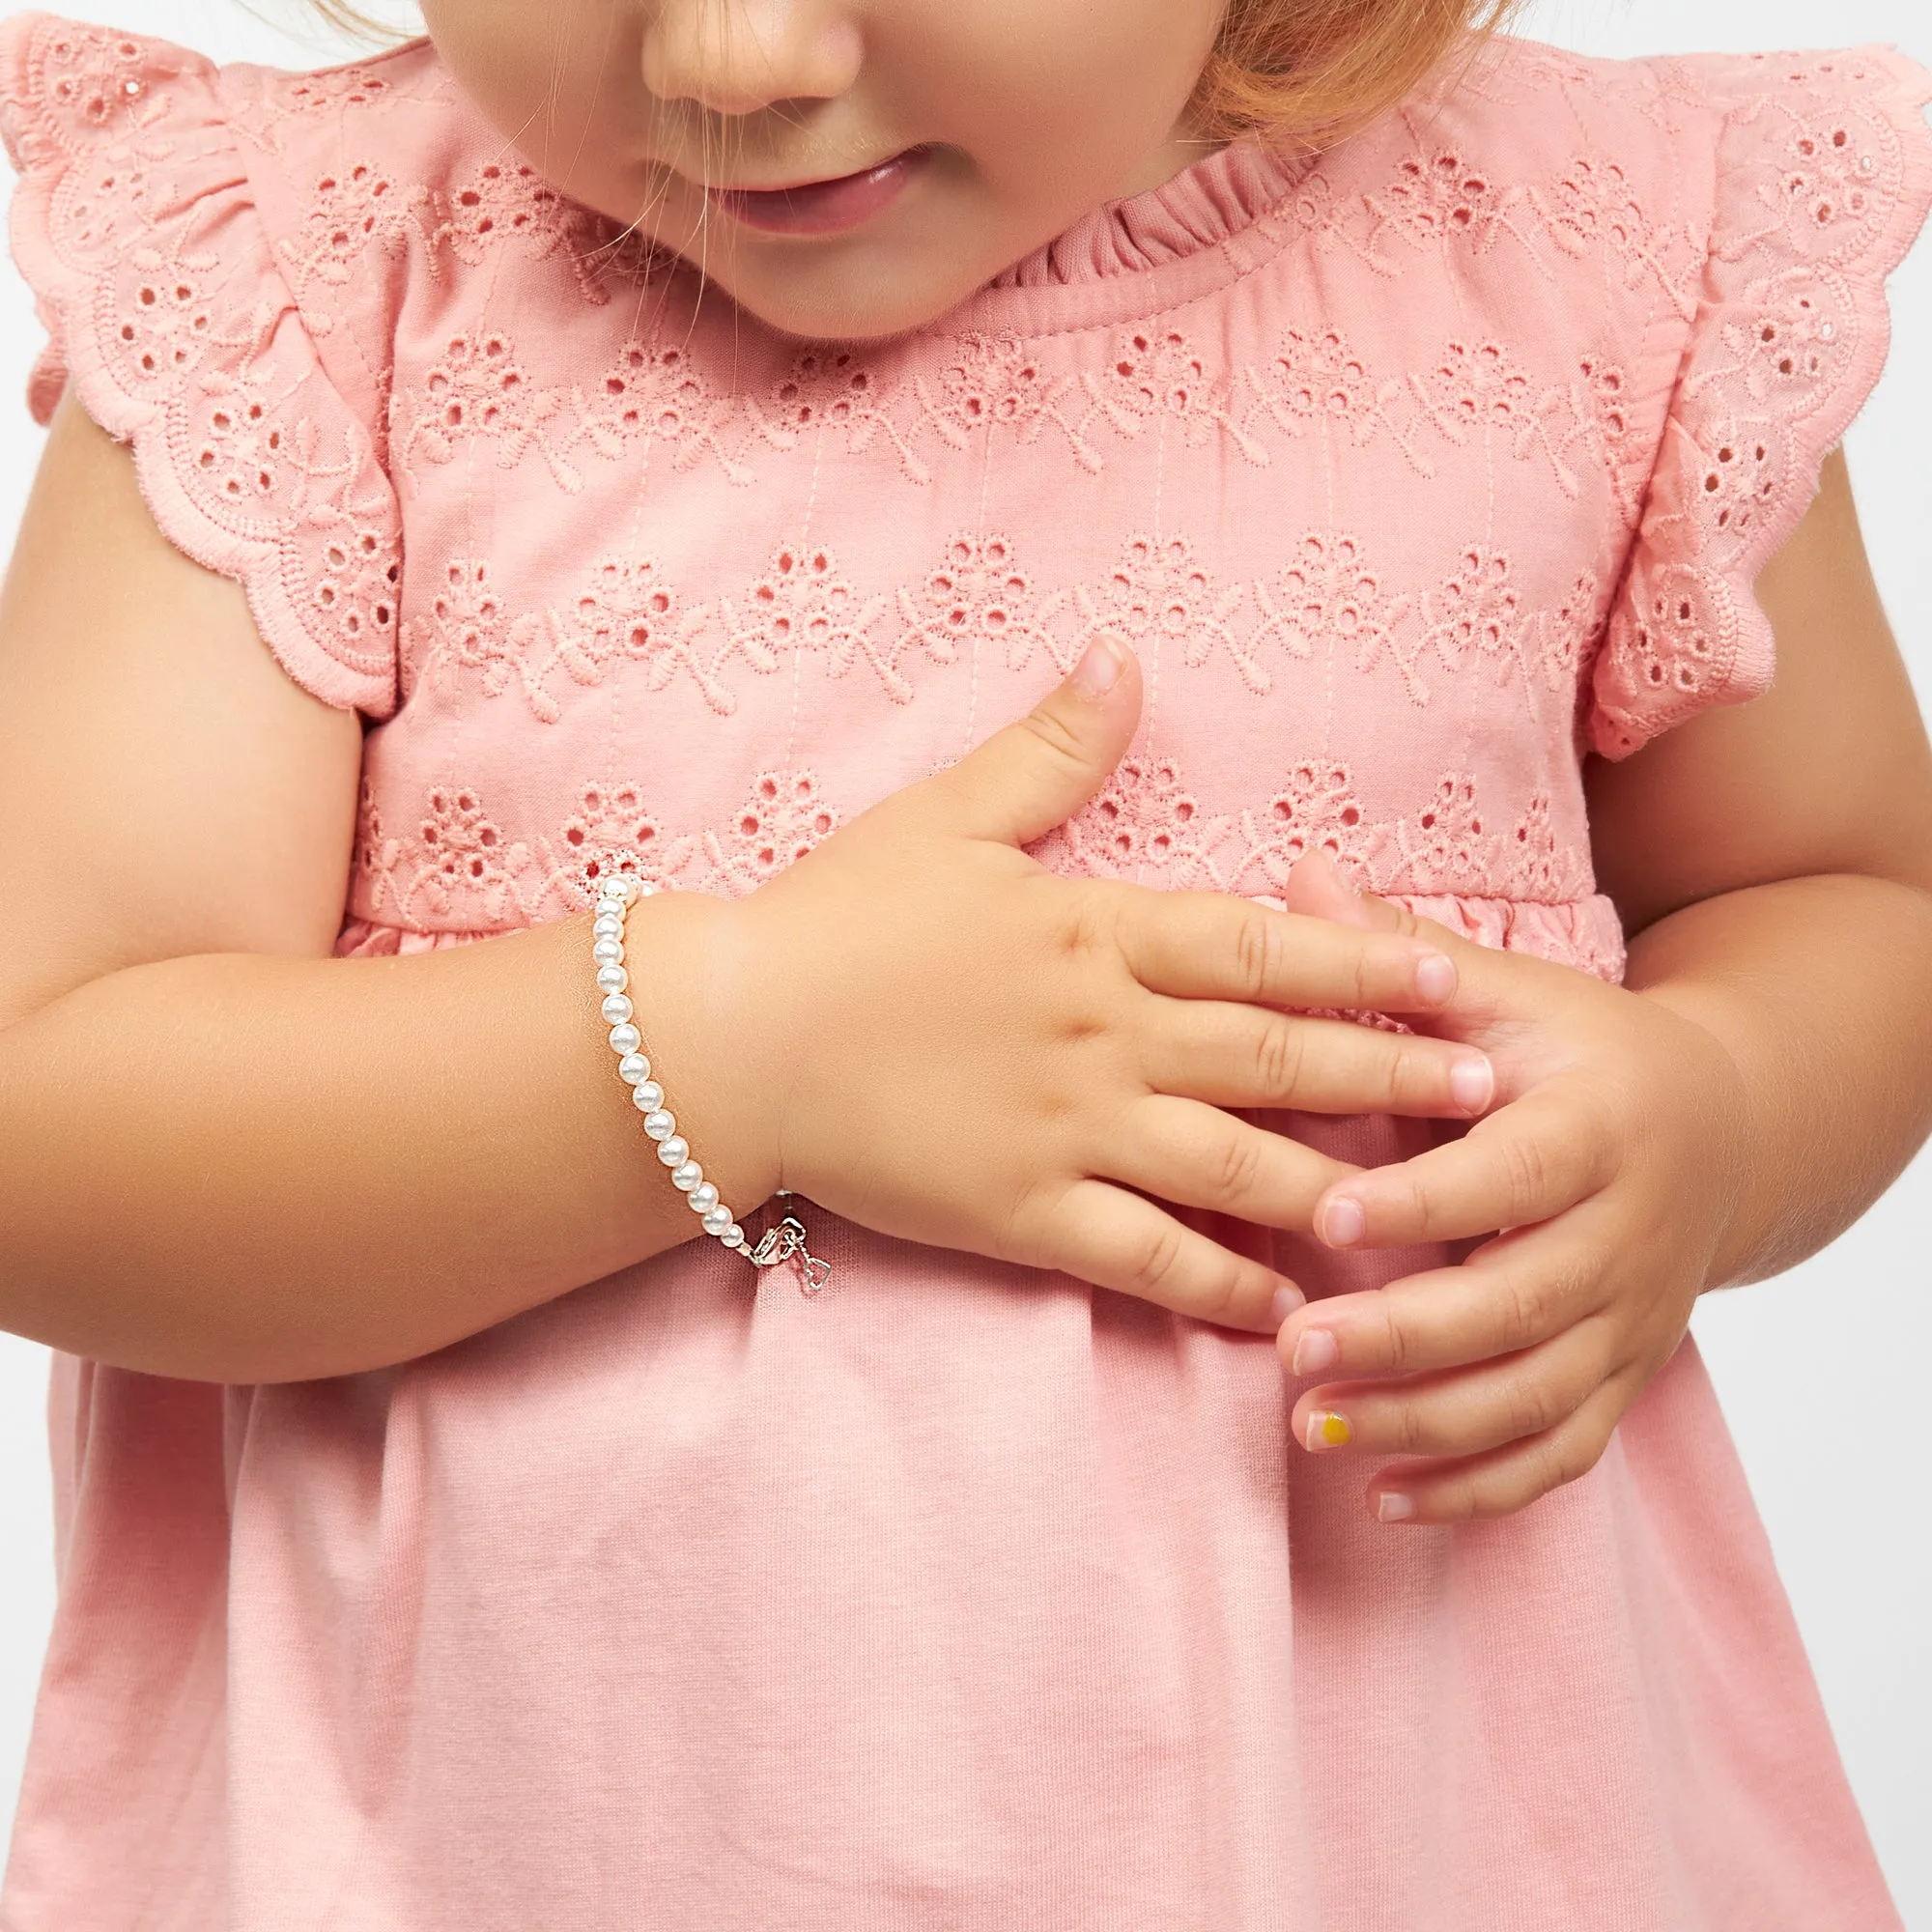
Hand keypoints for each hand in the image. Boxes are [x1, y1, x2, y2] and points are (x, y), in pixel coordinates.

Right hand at [643, 637, 1497, 1330]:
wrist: (729, 1037)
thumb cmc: (836, 920)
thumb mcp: (946, 816)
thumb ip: (1049, 747)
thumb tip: (1122, 652)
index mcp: (1093, 932)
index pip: (1257, 943)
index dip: (1364, 957)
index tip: (1454, 972)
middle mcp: (1101, 1034)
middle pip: (1273, 1055)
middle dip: (1388, 1073)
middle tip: (1491, 1092)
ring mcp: (1066, 1130)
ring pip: (1231, 1163)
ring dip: (1335, 1184)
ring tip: (1427, 1203)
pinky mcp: (1021, 1212)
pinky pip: (1144, 1257)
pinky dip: (1221, 1284)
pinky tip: (1288, 1306)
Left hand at [1272, 851, 1748, 1518]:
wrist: (1719, 1126)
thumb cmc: (1579, 1053)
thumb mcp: (1506, 995)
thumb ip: (1400, 956)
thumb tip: (1294, 871)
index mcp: (1591, 1127)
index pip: (1506, 1176)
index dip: (1420, 1203)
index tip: (1323, 1216)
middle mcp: (1623, 1234)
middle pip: (1520, 1306)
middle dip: (1405, 1339)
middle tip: (1292, 1352)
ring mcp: (1629, 1318)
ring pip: (1534, 1396)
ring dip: (1425, 1426)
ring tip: (1310, 1431)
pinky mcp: (1620, 1374)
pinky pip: (1561, 1452)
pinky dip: (1482, 1487)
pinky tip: (1389, 1500)